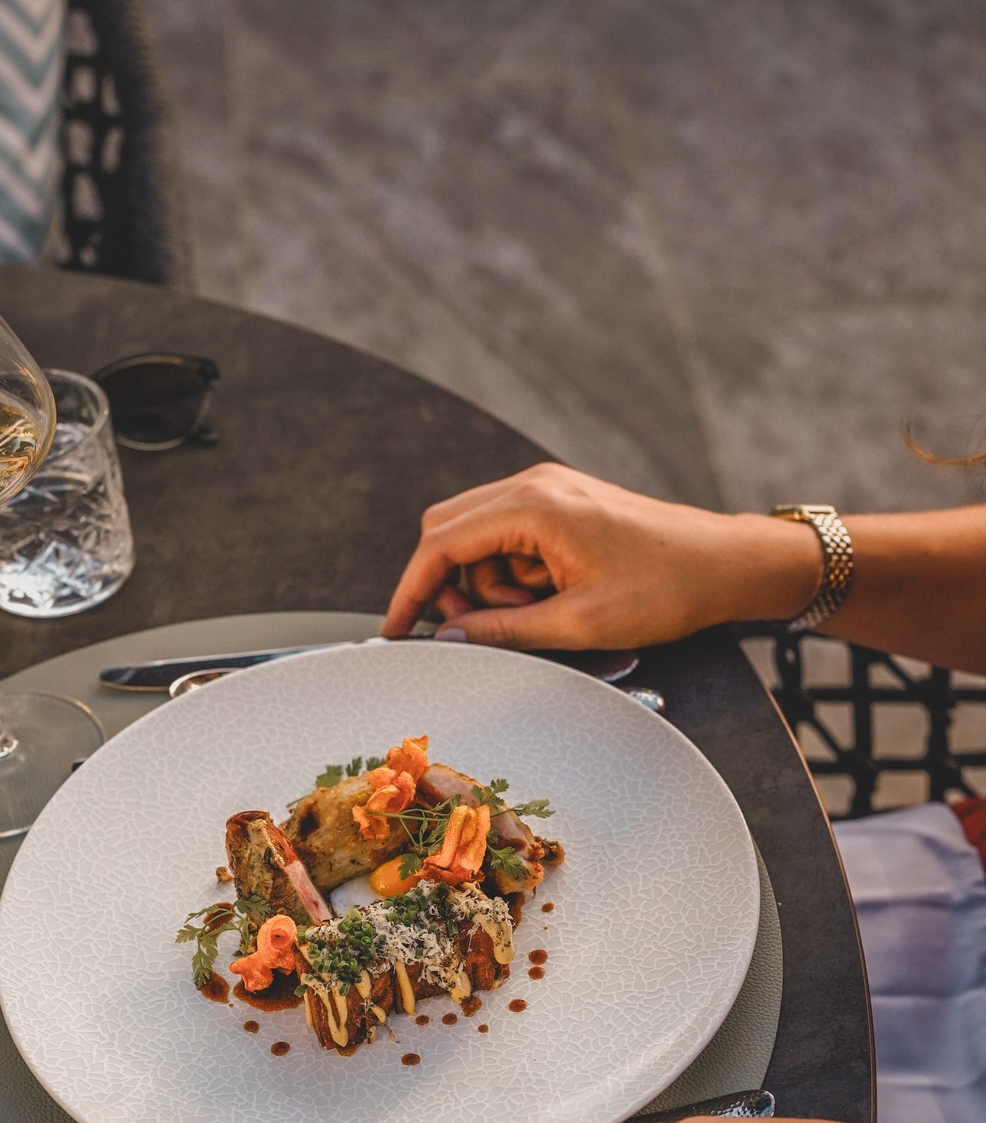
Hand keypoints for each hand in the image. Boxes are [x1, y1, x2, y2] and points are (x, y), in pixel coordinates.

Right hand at [381, 463, 820, 648]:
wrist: (726, 564)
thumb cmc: (666, 588)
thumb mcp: (578, 624)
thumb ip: (504, 631)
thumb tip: (449, 639)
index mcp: (534, 505)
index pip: (440, 543)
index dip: (411, 590)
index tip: (396, 629)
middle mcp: (534, 484)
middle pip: (449, 531)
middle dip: (452, 586)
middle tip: (482, 628)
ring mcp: (549, 489)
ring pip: (478, 537)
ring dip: (491, 584)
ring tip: (542, 611)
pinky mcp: (562, 503)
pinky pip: (509, 536)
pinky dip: (515, 573)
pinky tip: (553, 596)